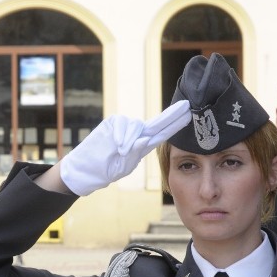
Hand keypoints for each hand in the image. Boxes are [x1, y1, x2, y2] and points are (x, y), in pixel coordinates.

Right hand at [59, 101, 190, 195]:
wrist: (86, 169)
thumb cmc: (105, 170)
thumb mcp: (125, 165)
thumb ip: (136, 152)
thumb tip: (145, 139)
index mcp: (142, 145)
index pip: (162, 133)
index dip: (175, 125)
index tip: (190, 116)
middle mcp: (136, 134)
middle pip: (157, 122)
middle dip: (172, 116)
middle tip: (186, 107)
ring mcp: (123, 127)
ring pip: (136, 126)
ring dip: (131, 140)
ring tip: (121, 152)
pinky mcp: (111, 123)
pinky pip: (122, 125)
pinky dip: (121, 136)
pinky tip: (117, 146)